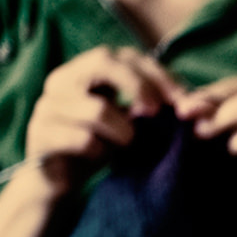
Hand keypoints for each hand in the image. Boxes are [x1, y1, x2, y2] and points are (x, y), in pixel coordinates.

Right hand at [24, 46, 187, 193]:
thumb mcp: (126, 120)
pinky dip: (99, 149)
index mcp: (82, 70)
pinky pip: (81, 139)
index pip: (122, 56)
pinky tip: (100, 155)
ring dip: (123, 129)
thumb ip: (152, 105)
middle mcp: (60, 80)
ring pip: (96, 108)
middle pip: (103, 62)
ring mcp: (47, 107)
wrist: (57, 181)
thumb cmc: (97, 144)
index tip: (182, 99)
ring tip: (129, 142)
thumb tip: (196, 104)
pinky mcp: (40, 136)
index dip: (156, 73)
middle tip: (157, 111)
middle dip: (138, 85)